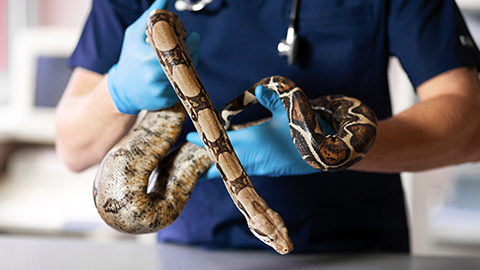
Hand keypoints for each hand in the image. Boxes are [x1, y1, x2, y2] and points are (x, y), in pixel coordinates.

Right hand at [107, 0, 199, 114]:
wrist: (122, 90)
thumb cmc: (129, 58)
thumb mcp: (134, 34)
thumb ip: (151, 16)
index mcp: (148, 59)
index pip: (181, 49)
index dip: (192, 42)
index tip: (193, 36)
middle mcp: (155, 77)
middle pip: (188, 63)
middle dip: (193, 52)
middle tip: (190, 45)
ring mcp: (162, 91)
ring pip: (188, 76)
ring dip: (189, 65)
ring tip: (181, 58)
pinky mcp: (167, 101)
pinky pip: (183, 87)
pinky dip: (182, 79)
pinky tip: (174, 73)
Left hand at [187, 85, 330, 179]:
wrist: (334, 149)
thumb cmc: (310, 125)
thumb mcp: (289, 105)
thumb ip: (268, 97)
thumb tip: (253, 91)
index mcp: (257, 142)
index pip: (223, 143)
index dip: (203, 142)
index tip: (187, 138)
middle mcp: (257, 158)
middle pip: (223, 161)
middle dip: (204, 159)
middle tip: (187, 154)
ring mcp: (265, 166)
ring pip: (234, 165)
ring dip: (219, 161)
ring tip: (202, 156)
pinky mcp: (272, 168)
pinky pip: (246, 165)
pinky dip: (234, 160)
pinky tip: (231, 152)